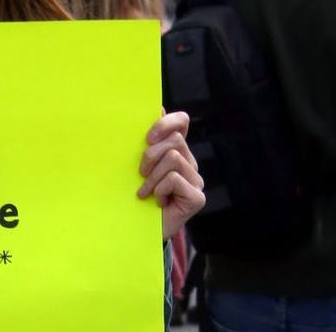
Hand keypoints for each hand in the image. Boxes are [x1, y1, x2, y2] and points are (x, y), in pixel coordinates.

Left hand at [138, 111, 204, 240]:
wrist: (138, 230)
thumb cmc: (137, 194)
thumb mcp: (138, 164)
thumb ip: (148, 141)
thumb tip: (157, 106)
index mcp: (177, 150)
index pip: (181, 122)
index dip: (167, 122)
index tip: (147, 136)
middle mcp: (190, 163)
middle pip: (173, 140)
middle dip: (150, 155)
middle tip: (141, 173)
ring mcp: (196, 181)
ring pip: (172, 158)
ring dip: (152, 176)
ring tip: (146, 191)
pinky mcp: (197, 197)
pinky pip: (174, 179)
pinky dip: (159, 189)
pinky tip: (157, 202)